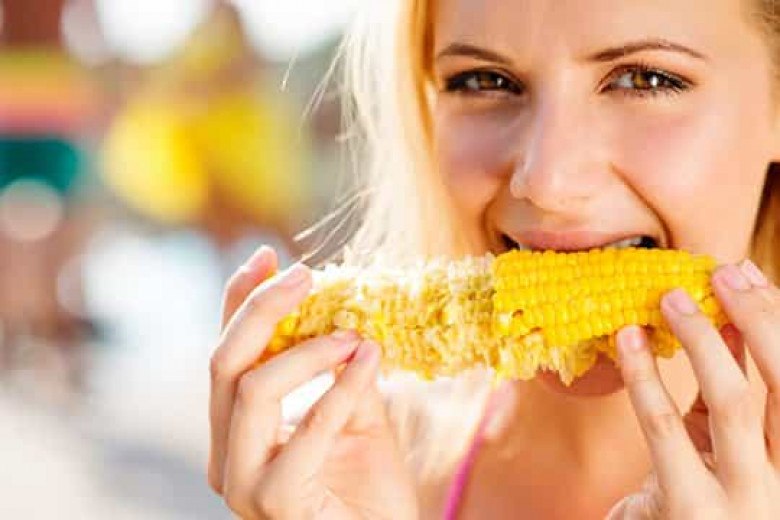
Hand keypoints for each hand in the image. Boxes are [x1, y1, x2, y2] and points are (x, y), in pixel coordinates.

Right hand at [207, 246, 417, 518]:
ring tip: (353, 335)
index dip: (240, 301)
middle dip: (262, 308)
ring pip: (252, 389)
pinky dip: (339, 389)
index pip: (227, 354)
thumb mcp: (354, 414)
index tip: (269, 256)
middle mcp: (226, 454)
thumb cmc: (370, 489)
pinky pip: (304, 429)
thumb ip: (337, 369)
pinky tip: (369, 360)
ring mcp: (243, 482)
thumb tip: (336, 306)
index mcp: (237, 431)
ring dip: (307, 351)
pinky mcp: (274, 501)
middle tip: (306, 274)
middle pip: (224, 363)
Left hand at [609, 259, 779, 518]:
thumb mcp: (717, 441)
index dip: (778, 321)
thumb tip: (728, 319)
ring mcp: (746, 501)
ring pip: (735, 403)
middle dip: (761, 318)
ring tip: (668, 297)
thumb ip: (728, 389)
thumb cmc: (690, 495)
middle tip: (722, 270)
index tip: (748, 273)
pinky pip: (666, 428)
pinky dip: (646, 376)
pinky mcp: (693, 510)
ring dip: (700, 339)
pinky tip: (628, 339)